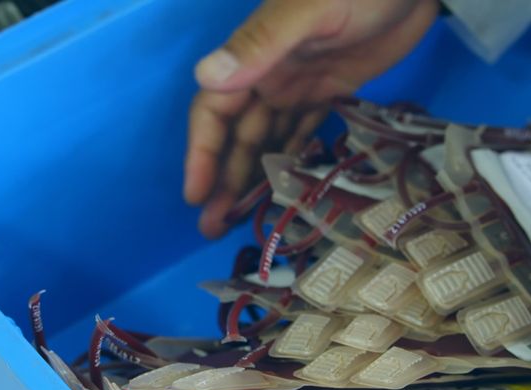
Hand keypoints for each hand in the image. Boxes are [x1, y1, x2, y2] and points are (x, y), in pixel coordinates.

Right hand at [184, 0, 439, 237]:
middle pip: (239, 135)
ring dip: (254, 177)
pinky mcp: (333, 89)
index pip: (215, 112)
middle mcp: (271, 74)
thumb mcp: (309, 10)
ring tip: (243, 220)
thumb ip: (261, 44)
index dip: (201, 154)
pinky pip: (304, 131)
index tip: (196, 195)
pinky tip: (289, 190)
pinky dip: (293, 159)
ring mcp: (302, 84)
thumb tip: (206, 74)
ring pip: (269, 139)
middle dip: (224, 180)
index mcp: (257, 57)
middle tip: (214, 227)